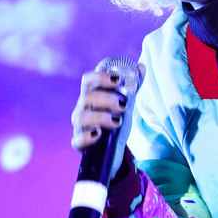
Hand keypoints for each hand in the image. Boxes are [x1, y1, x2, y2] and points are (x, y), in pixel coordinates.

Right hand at [71, 64, 144, 178]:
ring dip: (101, 117)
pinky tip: (99, 134)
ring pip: (81, 117)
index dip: (100, 77)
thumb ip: (133, 86)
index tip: (118, 80)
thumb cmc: (116, 122)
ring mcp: (79, 127)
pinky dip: (87, 136)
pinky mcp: (79, 144)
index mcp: (92, 96)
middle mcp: (82, 109)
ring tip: (118, 121)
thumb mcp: (126, 104)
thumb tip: (141, 66)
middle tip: (123, 104)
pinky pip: (77, 140)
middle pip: (86, 97)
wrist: (114, 150)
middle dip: (106, 98)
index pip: (88, 80)